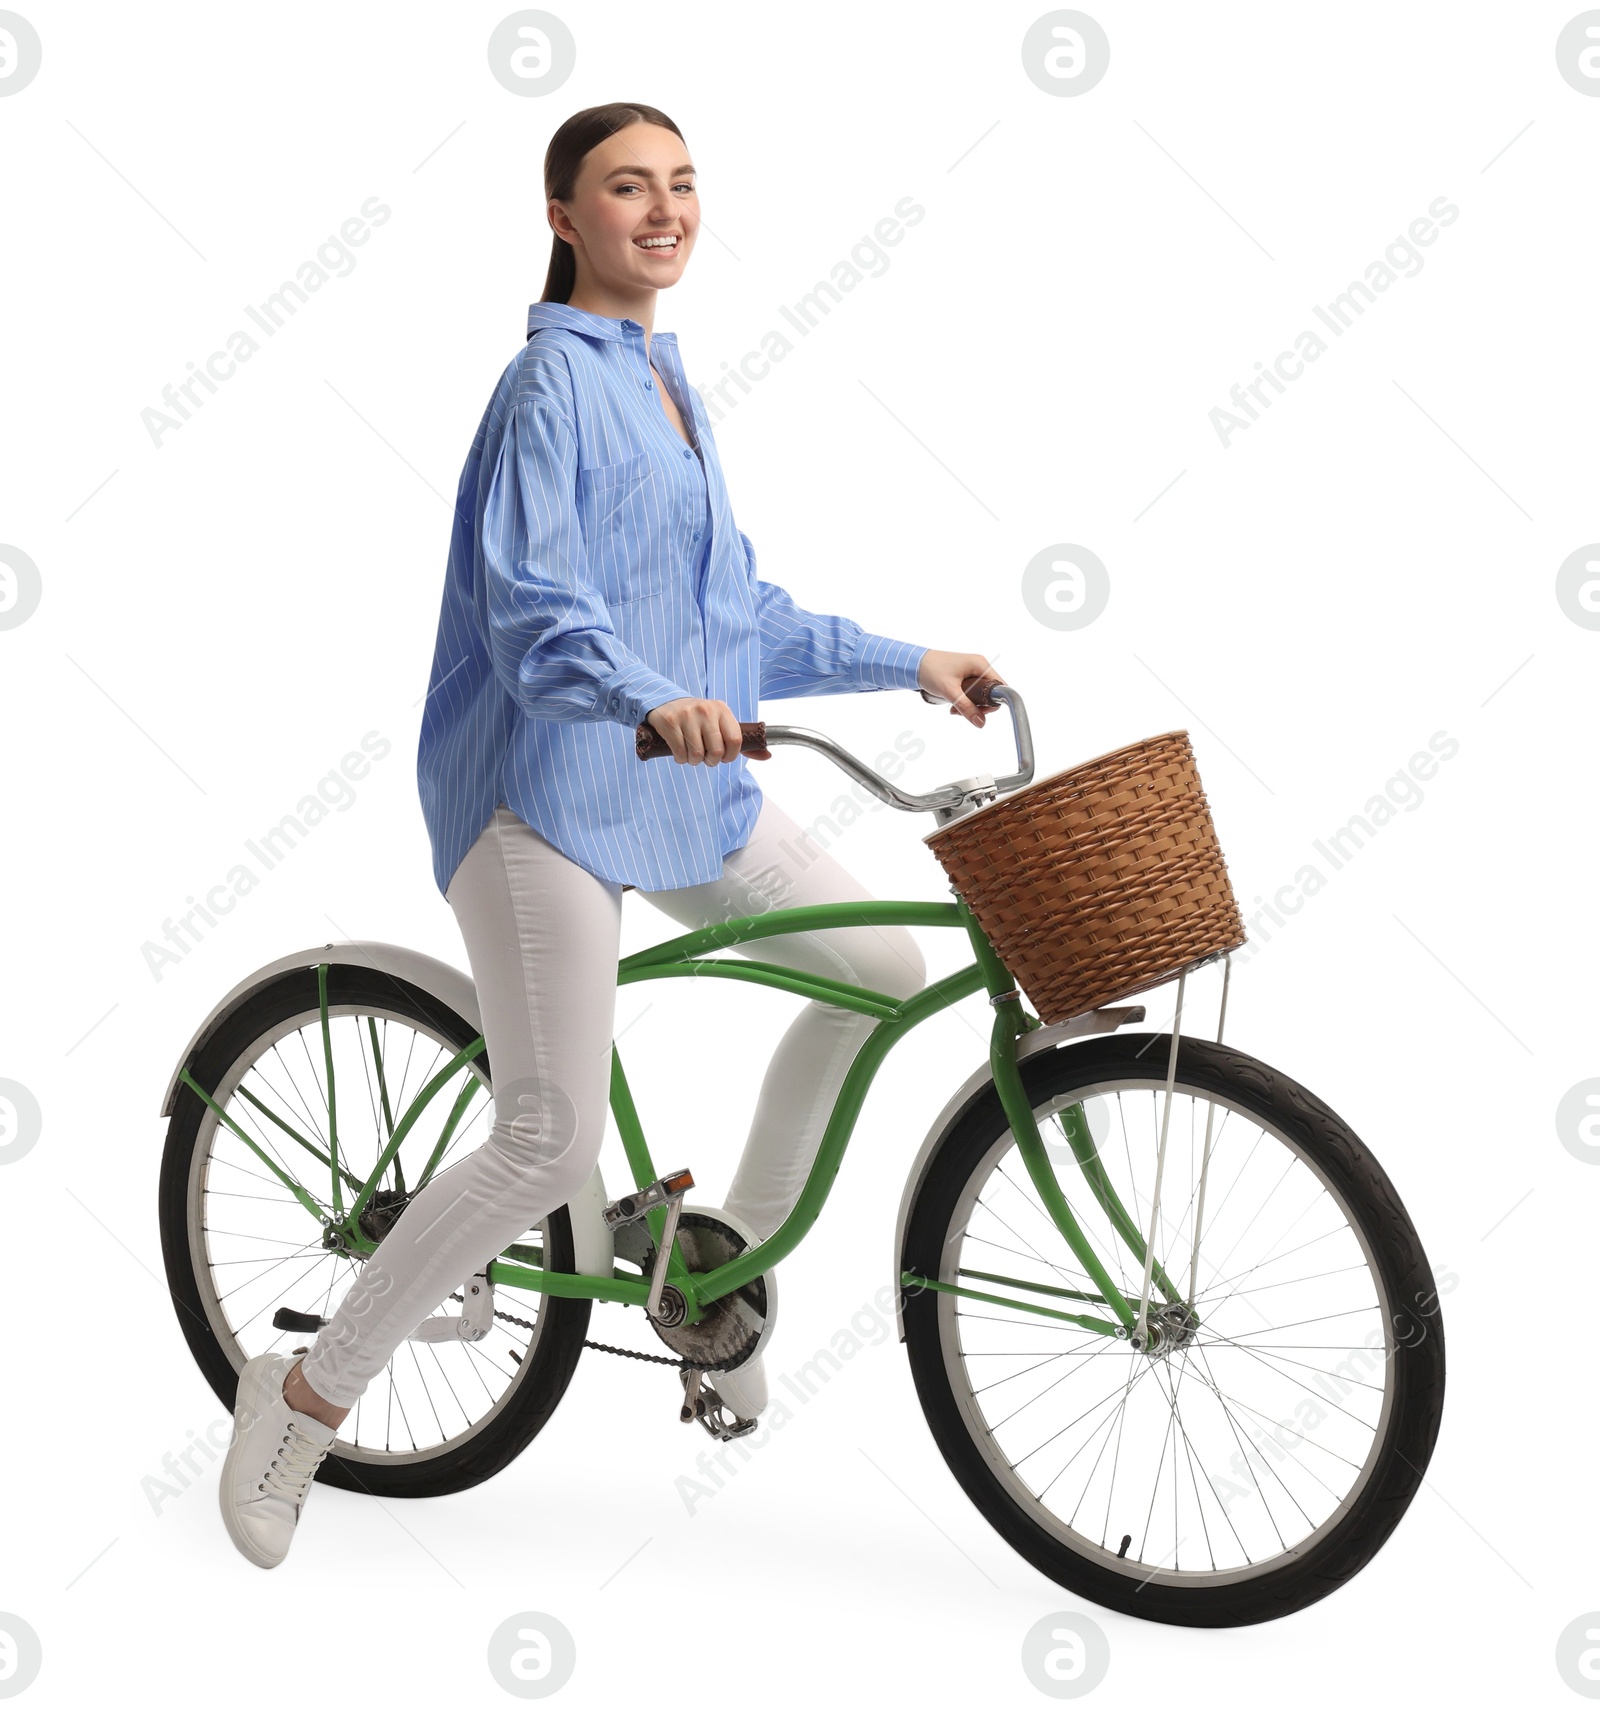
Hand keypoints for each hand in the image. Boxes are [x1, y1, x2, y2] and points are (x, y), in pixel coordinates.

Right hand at [644, 697, 762, 763]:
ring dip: (694, 761)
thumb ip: (741, 741)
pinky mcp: (669, 722)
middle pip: (716, 750)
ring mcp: (686, 715)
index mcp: (722, 709)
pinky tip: (680, 752)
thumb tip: (767, 756)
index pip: (735, 740)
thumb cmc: (699, 718)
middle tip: (706, 758)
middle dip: (711, 761)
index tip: (724, 758)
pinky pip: (679, 753)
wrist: (667, 702)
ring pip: (696, 754)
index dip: (730, 756)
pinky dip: (681, 759)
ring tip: (692, 755)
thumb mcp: (720, 723)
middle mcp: (706, 710)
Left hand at [917, 650, 1002, 727]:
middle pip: (990, 693)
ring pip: (980, 695)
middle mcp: (979, 666)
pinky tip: (953, 705)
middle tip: (962, 712)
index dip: (994, 702)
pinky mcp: (965, 676)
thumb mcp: (949, 691)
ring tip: (954, 709)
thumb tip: (981, 723)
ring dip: (970, 705)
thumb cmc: (931, 671)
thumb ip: (966, 707)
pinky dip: (965, 701)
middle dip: (978, 706)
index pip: (999, 686)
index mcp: (980, 665)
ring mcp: (972, 671)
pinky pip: (973, 692)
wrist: (914, 664)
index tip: (981, 712)